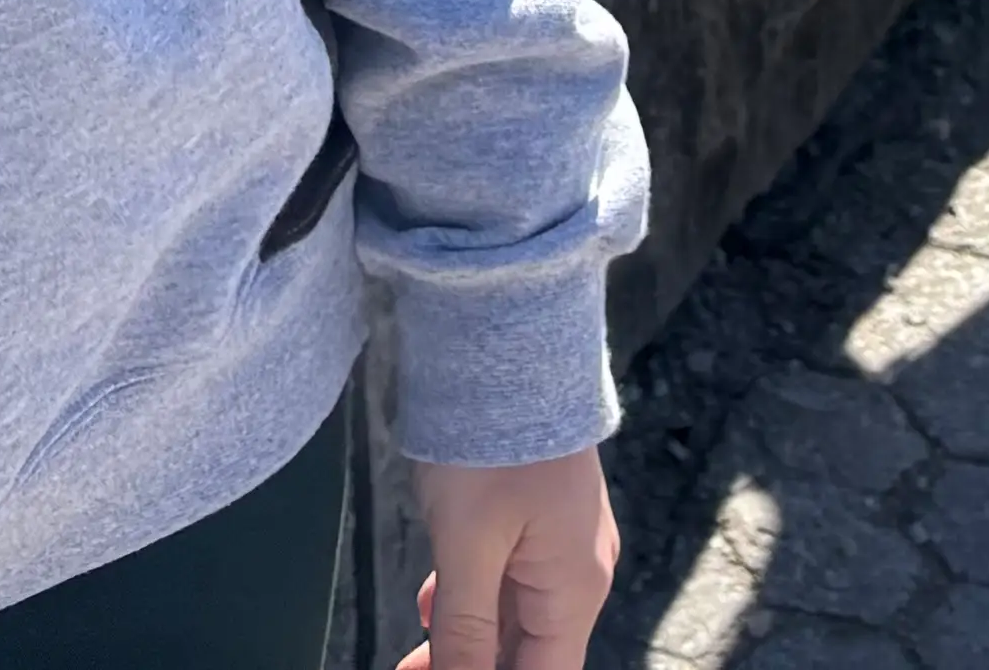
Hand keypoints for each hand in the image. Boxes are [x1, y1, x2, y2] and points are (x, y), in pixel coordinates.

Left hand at [404, 451, 616, 669]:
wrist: (505, 350)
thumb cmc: (490, 445)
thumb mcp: (466, 546)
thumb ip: (464, 631)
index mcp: (573, 591)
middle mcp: (578, 572)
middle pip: (529, 650)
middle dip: (472, 666)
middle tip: (410, 669)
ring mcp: (562, 540)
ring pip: (514, 613)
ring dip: (467, 635)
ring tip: (413, 653)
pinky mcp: (539, 513)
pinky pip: (508, 573)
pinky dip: (472, 596)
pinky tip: (434, 601)